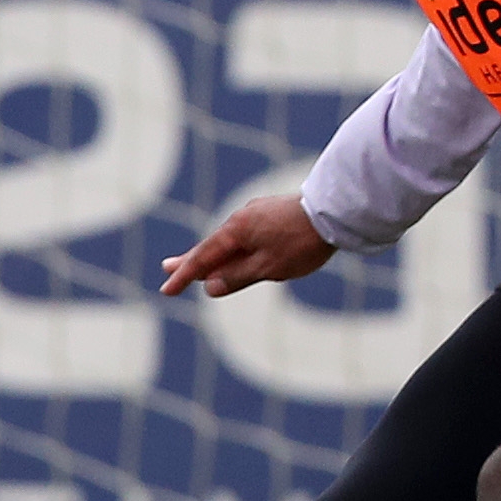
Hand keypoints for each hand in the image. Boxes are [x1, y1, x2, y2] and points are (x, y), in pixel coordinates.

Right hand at [159, 194, 335, 297]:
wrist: (335, 210)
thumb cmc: (302, 242)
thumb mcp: (268, 268)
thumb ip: (237, 277)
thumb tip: (209, 286)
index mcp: (237, 230)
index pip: (203, 257)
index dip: (184, 276)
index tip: (166, 290)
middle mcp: (242, 218)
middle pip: (213, 245)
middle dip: (191, 260)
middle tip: (167, 268)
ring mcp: (257, 213)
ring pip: (231, 240)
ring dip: (215, 255)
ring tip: (200, 267)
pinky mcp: (271, 214)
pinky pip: (246, 235)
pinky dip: (235, 248)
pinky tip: (237, 253)